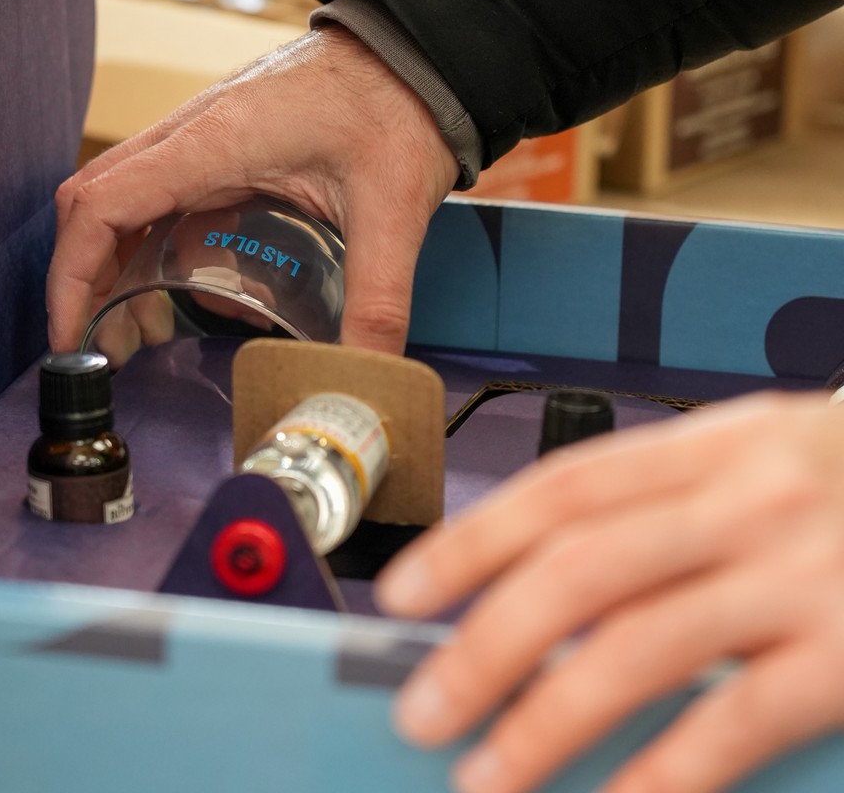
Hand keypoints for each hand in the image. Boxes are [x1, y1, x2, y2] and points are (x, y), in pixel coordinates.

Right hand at [47, 23, 458, 357]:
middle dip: (88, 282)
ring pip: (128, 201)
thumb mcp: (392, 211)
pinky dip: (164, 246)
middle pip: (96, 206)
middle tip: (111, 348)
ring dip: (122, 266)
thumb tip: (365, 380)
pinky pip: (169, 197)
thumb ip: (377, 302)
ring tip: (145, 331)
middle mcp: (193, 135)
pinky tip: (202, 288)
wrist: (416, 50)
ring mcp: (206, 136)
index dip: (70, 279)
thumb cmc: (398, 107)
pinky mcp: (226, 145)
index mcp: (215, 143)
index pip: (100, 207)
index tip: (71, 340)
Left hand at [375, 391, 843, 792]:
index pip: (561, 489)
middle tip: (423, 704)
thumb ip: (662, 496)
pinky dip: (665, 771)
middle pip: (580, 570)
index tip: (406, 592)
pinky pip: (736, 719)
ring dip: (546, 719)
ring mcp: (801, 576)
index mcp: (710, 446)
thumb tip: (542, 564)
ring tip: (482, 772)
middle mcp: (746, 501)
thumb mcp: (759, 451)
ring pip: (640, 650)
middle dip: (487, 643)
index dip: (472, 541)